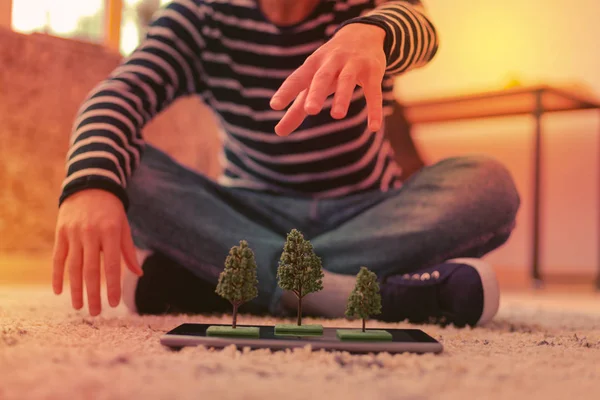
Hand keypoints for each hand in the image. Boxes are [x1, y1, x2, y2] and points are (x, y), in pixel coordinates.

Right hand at [52, 189, 142, 315]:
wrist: (90, 186)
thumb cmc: (111, 211)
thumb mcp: (124, 227)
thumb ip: (128, 251)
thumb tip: (138, 273)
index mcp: (111, 232)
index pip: (113, 265)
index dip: (113, 286)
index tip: (114, 304)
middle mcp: (91, 234)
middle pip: (92, 270)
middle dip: (94, 294)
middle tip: (95, 313)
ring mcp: (74, 233)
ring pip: (74, 267)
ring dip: (76, 289)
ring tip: (78, 307)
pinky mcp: (61, 233)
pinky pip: (58, 258)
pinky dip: (57, 275)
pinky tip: (59, 291)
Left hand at [270, 23, 386, 135]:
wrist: (362, 34)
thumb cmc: (330, 66)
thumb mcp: (312, 82)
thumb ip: (296, 109)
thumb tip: (278, 132)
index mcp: (313, 65)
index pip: (297, 78)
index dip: (286, 91)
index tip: (275, 105)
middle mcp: (331, 62)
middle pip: (322, 77)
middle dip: (316, 92)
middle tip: (310, 111)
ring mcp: (353, 65)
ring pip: (347, 80)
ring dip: (342, 96)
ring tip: (337, 116)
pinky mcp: (372, 71)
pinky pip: (373, 91)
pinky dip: (374, 109)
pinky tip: (373, 127)